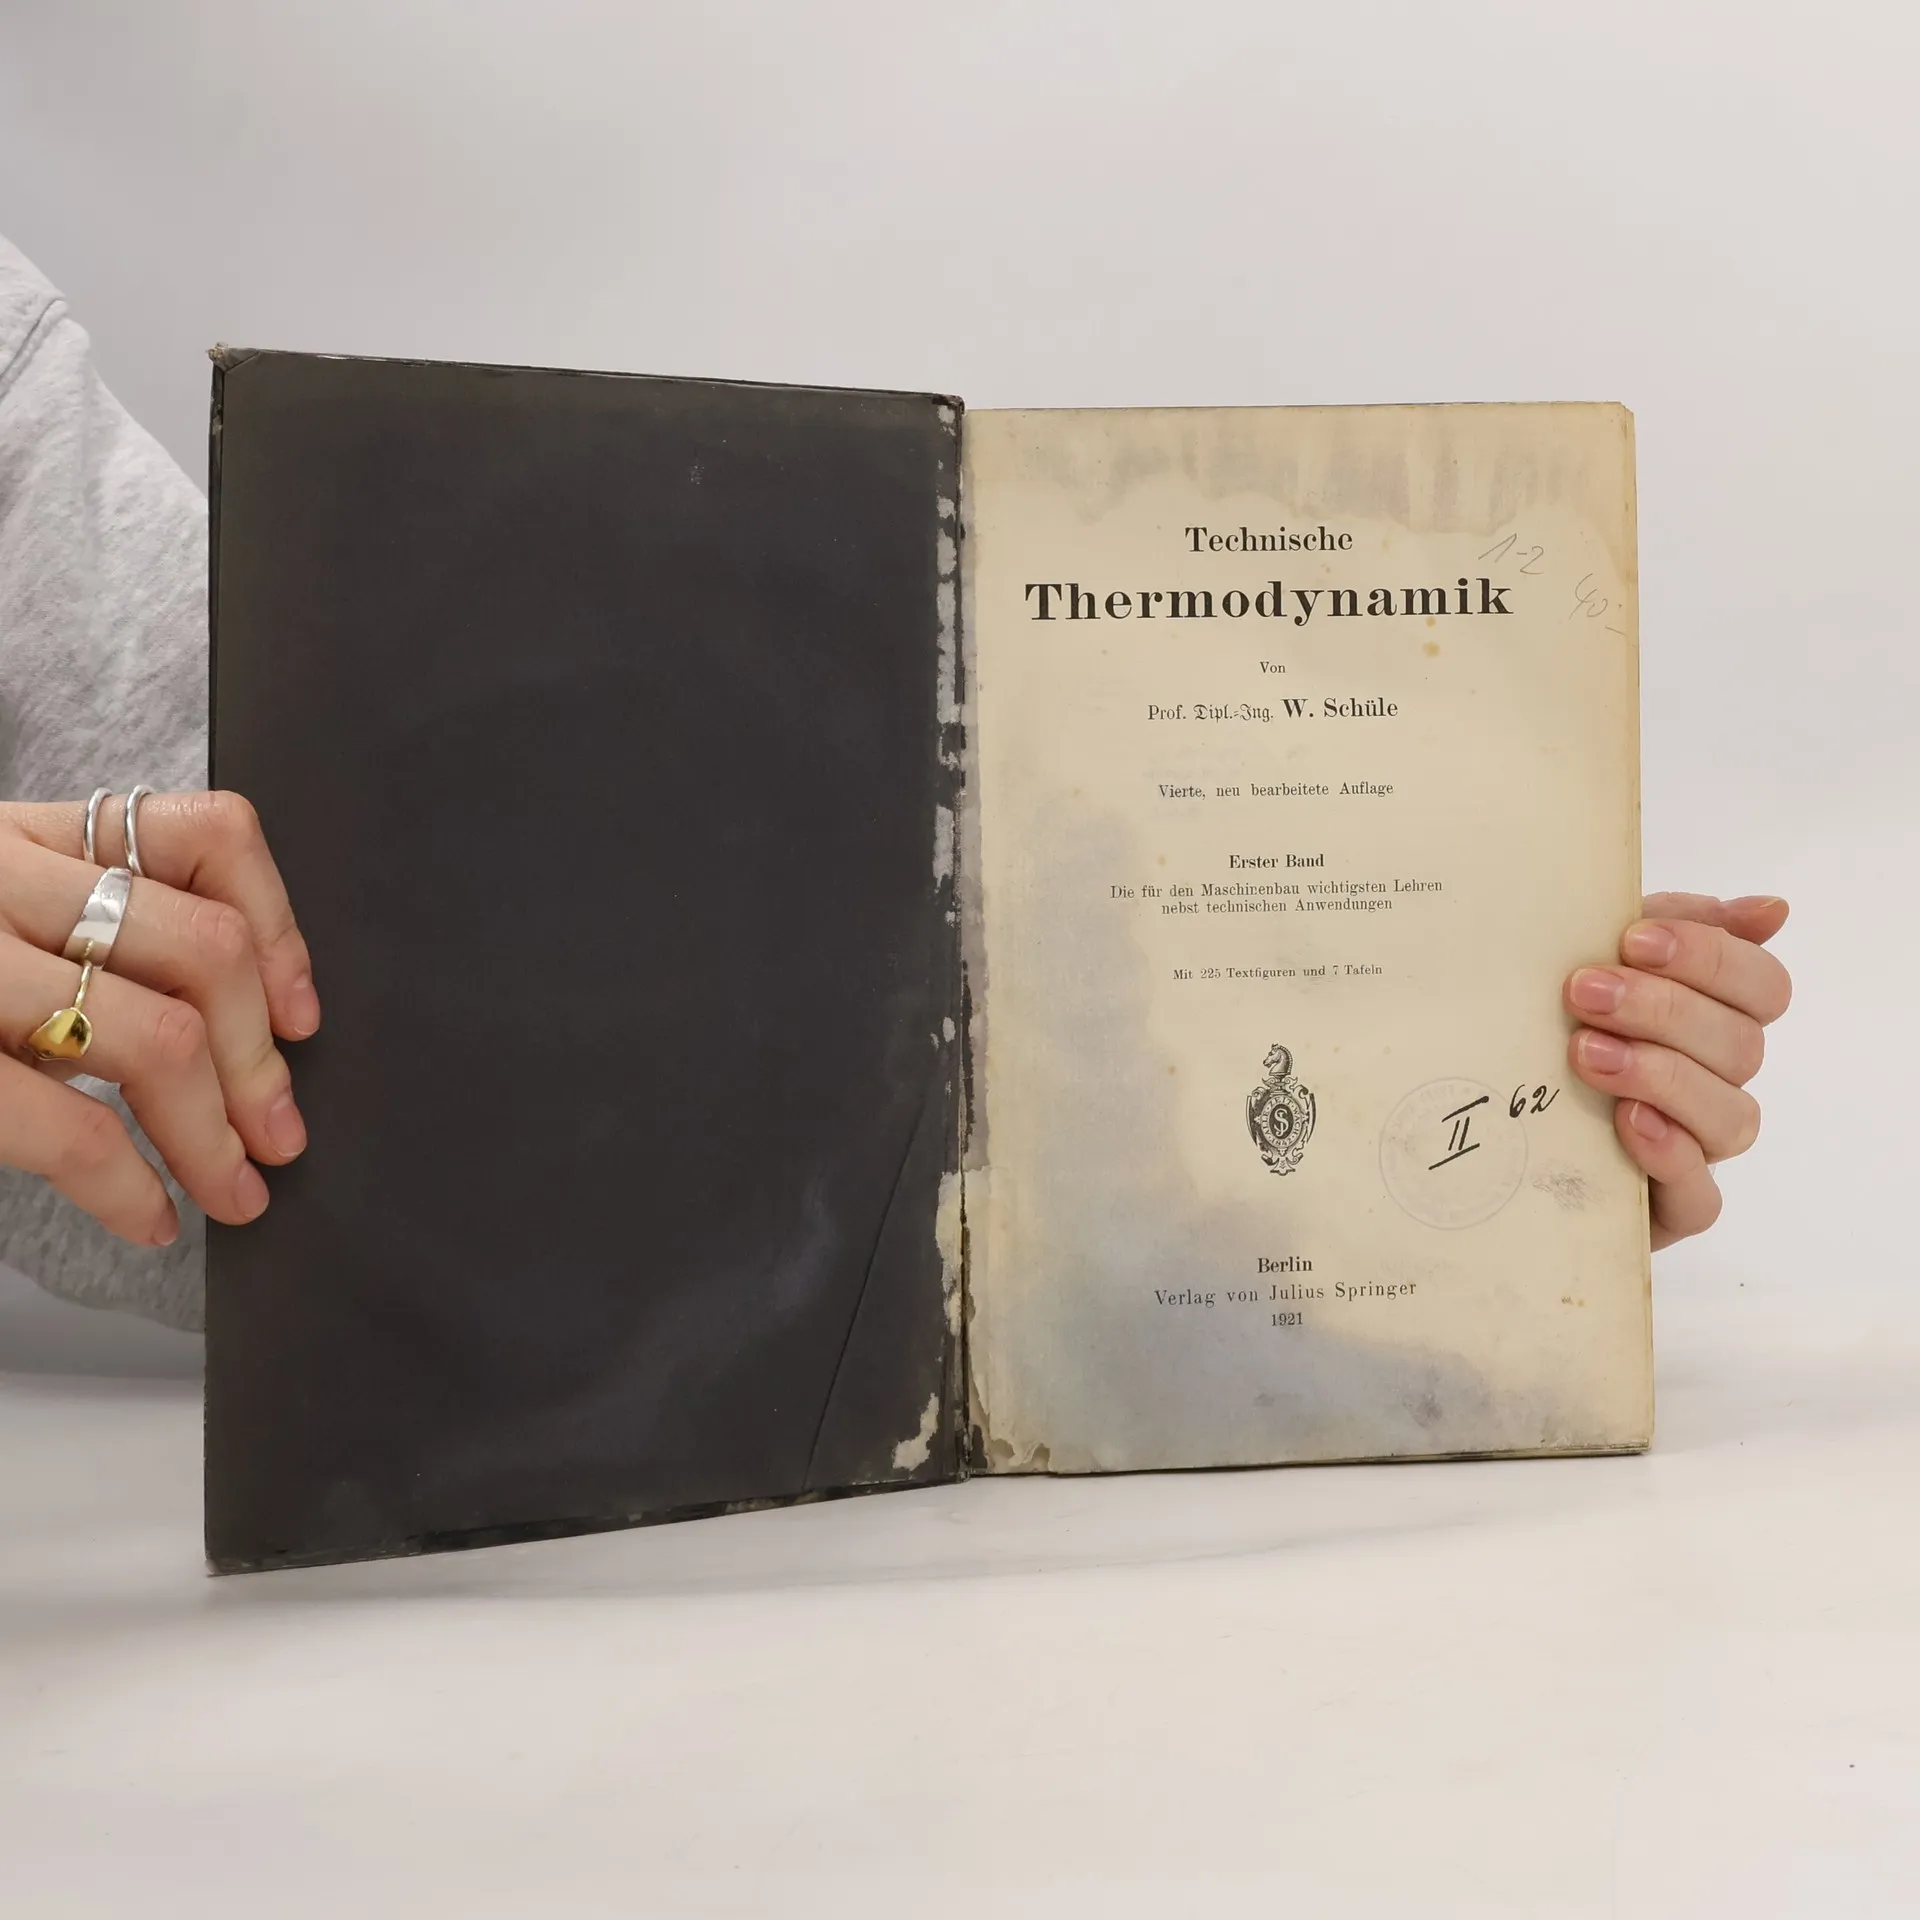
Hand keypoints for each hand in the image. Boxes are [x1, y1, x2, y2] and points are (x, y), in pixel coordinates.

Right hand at [0, 791, 317, 1244]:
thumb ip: (82, 920)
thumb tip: (245, 1022)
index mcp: (24, 834)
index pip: (207, 835)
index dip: (282, 929)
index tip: (301, 1015)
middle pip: (203, 952)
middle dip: (262, 1063)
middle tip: (281, 1136)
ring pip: (154, 1038)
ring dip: (216, 1135)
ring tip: (235, 1190)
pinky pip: (66, 1125)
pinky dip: (131, 1185)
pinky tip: (153, 1216)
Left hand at [1564, 892, 1791, 1249]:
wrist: (1482, 1131)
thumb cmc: (1544, 1032)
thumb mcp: (1589, 966)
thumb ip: (1668, 927)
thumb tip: (1771, 910)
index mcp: (1712, 1019)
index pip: (1762, 986)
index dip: (1712, 958)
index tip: (1633, 938)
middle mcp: (1716, 1082)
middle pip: (1743, 1046)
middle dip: (1665, 1011)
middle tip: (1583, 991)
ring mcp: (1697, 1148)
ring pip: (1732, 1117)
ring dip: (1662, 1076)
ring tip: (1585, 1053)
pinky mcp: (1667, 1210)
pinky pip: (1700, 1196)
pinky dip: (1669, 1154)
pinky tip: (1626, 1122)